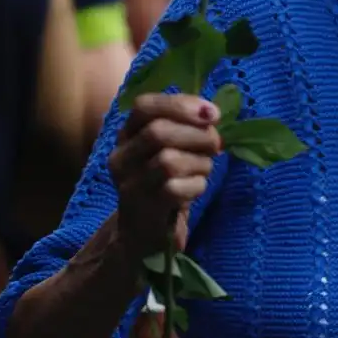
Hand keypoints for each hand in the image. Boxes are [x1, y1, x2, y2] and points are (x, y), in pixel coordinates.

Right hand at [109, 93, 221, 258]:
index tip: (212, 113)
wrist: (144, 232)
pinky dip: (195, 186)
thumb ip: (184, 127)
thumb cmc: (162, 182)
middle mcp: (121, 157)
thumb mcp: (167, 149)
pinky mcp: (143, 208)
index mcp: (126, 134)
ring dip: (199, 162)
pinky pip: (174, 189)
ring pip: (168, 161)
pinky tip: (196, 188)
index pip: (144, 106)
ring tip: (204, 168)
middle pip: (158, 132)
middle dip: (197, 135)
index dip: (180, 105)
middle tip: (216, 144)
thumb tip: (211, 114)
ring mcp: (129, 184)